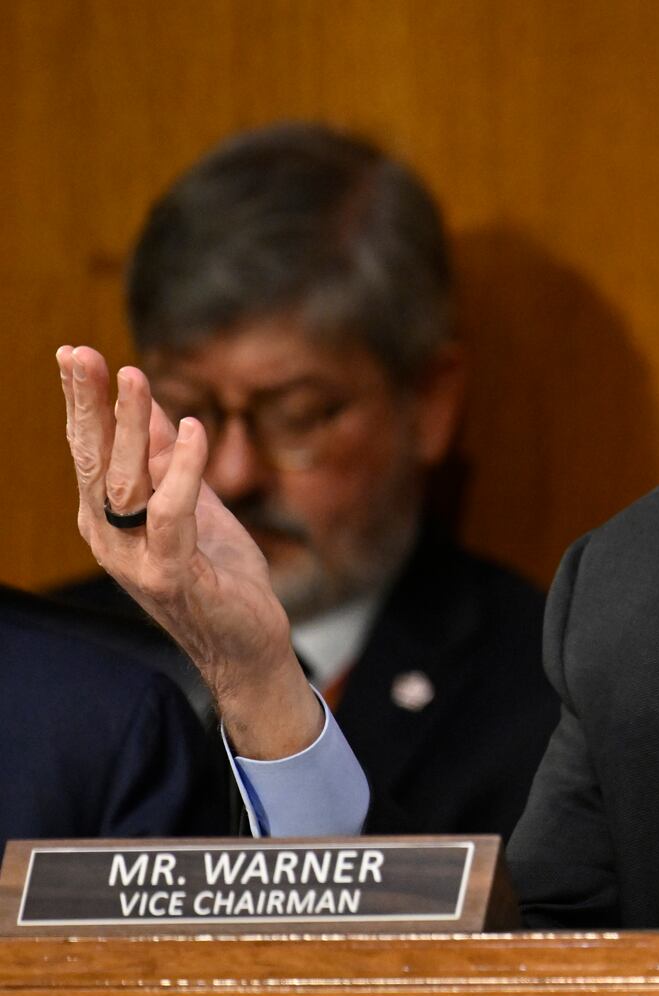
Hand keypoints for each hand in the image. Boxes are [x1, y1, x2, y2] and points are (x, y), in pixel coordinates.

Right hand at [57, 345, 323, 757]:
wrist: (247, 643)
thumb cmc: (219, 575)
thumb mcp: (193, 504)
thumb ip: (170, 458)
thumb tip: (154, 403)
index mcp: (109, 520)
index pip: (88, 451)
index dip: (81, 403)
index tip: (73, 352)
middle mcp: (110, 538)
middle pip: (91, 461)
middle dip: (85, 405)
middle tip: (80, 353)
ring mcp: (135, 559)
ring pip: (124, 483)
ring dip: (131, 427)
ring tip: (135, 377)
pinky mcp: (171, 575)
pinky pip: (171, 514)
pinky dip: (182, 470)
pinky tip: (195, 428)